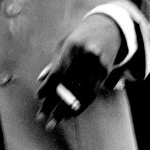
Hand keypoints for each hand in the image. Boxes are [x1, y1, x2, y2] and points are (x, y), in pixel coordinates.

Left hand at [36, 14, 122, 130]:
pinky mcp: (105, 72)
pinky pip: (91, 93)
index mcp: (73, 46)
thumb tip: (41, 79)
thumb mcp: (65, 43)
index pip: (58, 71)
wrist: (109, 27)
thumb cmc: (81, 36)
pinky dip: (80, 106)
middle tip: (42, 118)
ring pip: (80, 93)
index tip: (39, 97)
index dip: (48, 86)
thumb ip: (54, 61)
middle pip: (68, 85)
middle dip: (53, 104)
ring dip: (66, 110)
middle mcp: (87, 56)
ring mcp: (98, 65)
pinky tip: (70, 114)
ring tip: (55, 122)